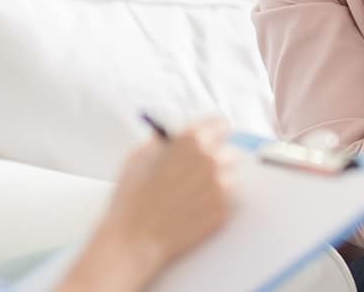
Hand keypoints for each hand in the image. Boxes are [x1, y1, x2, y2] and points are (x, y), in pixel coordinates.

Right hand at [94, 118, 235, 286]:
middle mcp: (211, 160)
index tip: (212, 137)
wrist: (134, 240)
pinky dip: (216, 201)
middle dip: (215, 158)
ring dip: (218, 180)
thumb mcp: (140, 155)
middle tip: (196, 171)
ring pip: (231, 176)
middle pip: (229, 151)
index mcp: (192, 141)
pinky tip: (194, 208)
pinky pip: (229, 199)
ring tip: (192, 193)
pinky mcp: (223, 211)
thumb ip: (165, 140)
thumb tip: (177, 136)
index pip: (220, 124)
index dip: (213, 131)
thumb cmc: (132, 198)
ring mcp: (221, 188)